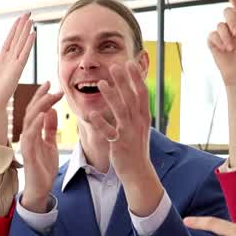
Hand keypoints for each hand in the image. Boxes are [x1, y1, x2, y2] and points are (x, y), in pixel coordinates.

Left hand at [0, 13, 35, 145]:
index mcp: (2, 59)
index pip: (10, 40)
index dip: (15, 29)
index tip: (20, 18)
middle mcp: (10, 60)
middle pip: (18, 39)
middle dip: (22, 26)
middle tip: (28, 14)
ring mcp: (15, 64)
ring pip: (22, 44)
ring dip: (26, 32)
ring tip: (31, 20)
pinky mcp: (18, 69)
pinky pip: (24, 53)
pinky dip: (28, 43)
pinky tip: (32, 34)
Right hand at [19, 82, 64, 212]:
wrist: (41, 187)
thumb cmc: (44, 167)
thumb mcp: (50, 144)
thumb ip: (50, 128)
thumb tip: (51, 111)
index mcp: (33, 132)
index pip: (36, 110)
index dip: (42, 96)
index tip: (51, 84)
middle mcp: (27, 135)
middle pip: (32, 111)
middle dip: (41, 96)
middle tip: (52, 84)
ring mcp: (26, 142)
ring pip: (30, 119)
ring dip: (41, 106)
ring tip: (51, 96)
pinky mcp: (28, 152)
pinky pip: (31, 135)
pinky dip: (36, 123)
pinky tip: (43, 114)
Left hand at [83, 60, 152, 184]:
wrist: (138, 172)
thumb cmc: (136, 148)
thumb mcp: (139, 127)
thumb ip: (136, 111)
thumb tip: (133, 94)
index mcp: (143, 117)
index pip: (142, 93)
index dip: (136, 78)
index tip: (130, 63)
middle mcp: (138, 122)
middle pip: (131, 97)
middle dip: (124, 81)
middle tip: (115, 65)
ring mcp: (129, 133)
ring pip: (121, 111)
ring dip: (111, 96)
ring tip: (100, 83)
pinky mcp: (119, 144)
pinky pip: (109, 132)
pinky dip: (101, 122)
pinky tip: (91, 114)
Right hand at [207, 0, 235, 85]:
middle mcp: (232, 23)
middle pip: (228, 11)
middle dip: (233, 21)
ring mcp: (222, 32)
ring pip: (220, 24)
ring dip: (228, 36)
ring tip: (233, 47)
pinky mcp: (213, 41)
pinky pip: (213, 35)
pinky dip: (221, 42)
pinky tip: (226, 50)